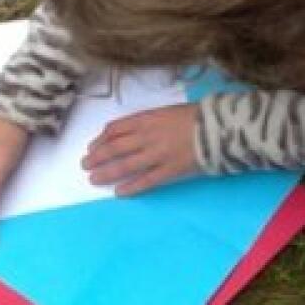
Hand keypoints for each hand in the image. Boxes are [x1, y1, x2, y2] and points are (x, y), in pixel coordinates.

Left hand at [80, 103, 199, 195]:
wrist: (219, 128)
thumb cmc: (195, 116)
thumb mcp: (166, 111)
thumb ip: (146, 121)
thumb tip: (128, 131)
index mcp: (146, 119)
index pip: (114, 129)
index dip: (100, 140)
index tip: (92, 147)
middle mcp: (147, 137)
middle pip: (114, 148)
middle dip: (96, 157)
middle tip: (85, 165)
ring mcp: (157, 155)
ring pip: (124, 165)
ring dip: (106, 173)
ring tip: (94, 179)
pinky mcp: (169, 171)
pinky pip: (145, 181)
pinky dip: (130, 187)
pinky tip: (119, 193)